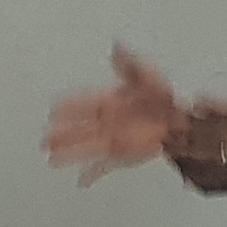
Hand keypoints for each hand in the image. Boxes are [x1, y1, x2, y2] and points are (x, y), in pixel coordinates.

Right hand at [45, 49, 183, 183]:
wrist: (181, 122)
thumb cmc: (166, 97)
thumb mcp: (146, 74)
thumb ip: (128, 63)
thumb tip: (116, 45)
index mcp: (111, 101)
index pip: (83, 104)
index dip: (68, 106)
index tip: (53, 109)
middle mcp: (108, 121)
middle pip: (78, 128)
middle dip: (61, 134)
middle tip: (44, 140)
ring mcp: (114, 139)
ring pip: (85, 147)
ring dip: (69, 153)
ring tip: (52, 158)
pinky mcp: (122, 155)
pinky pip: (103, 165)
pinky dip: (92, 174)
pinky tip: (82, 181)